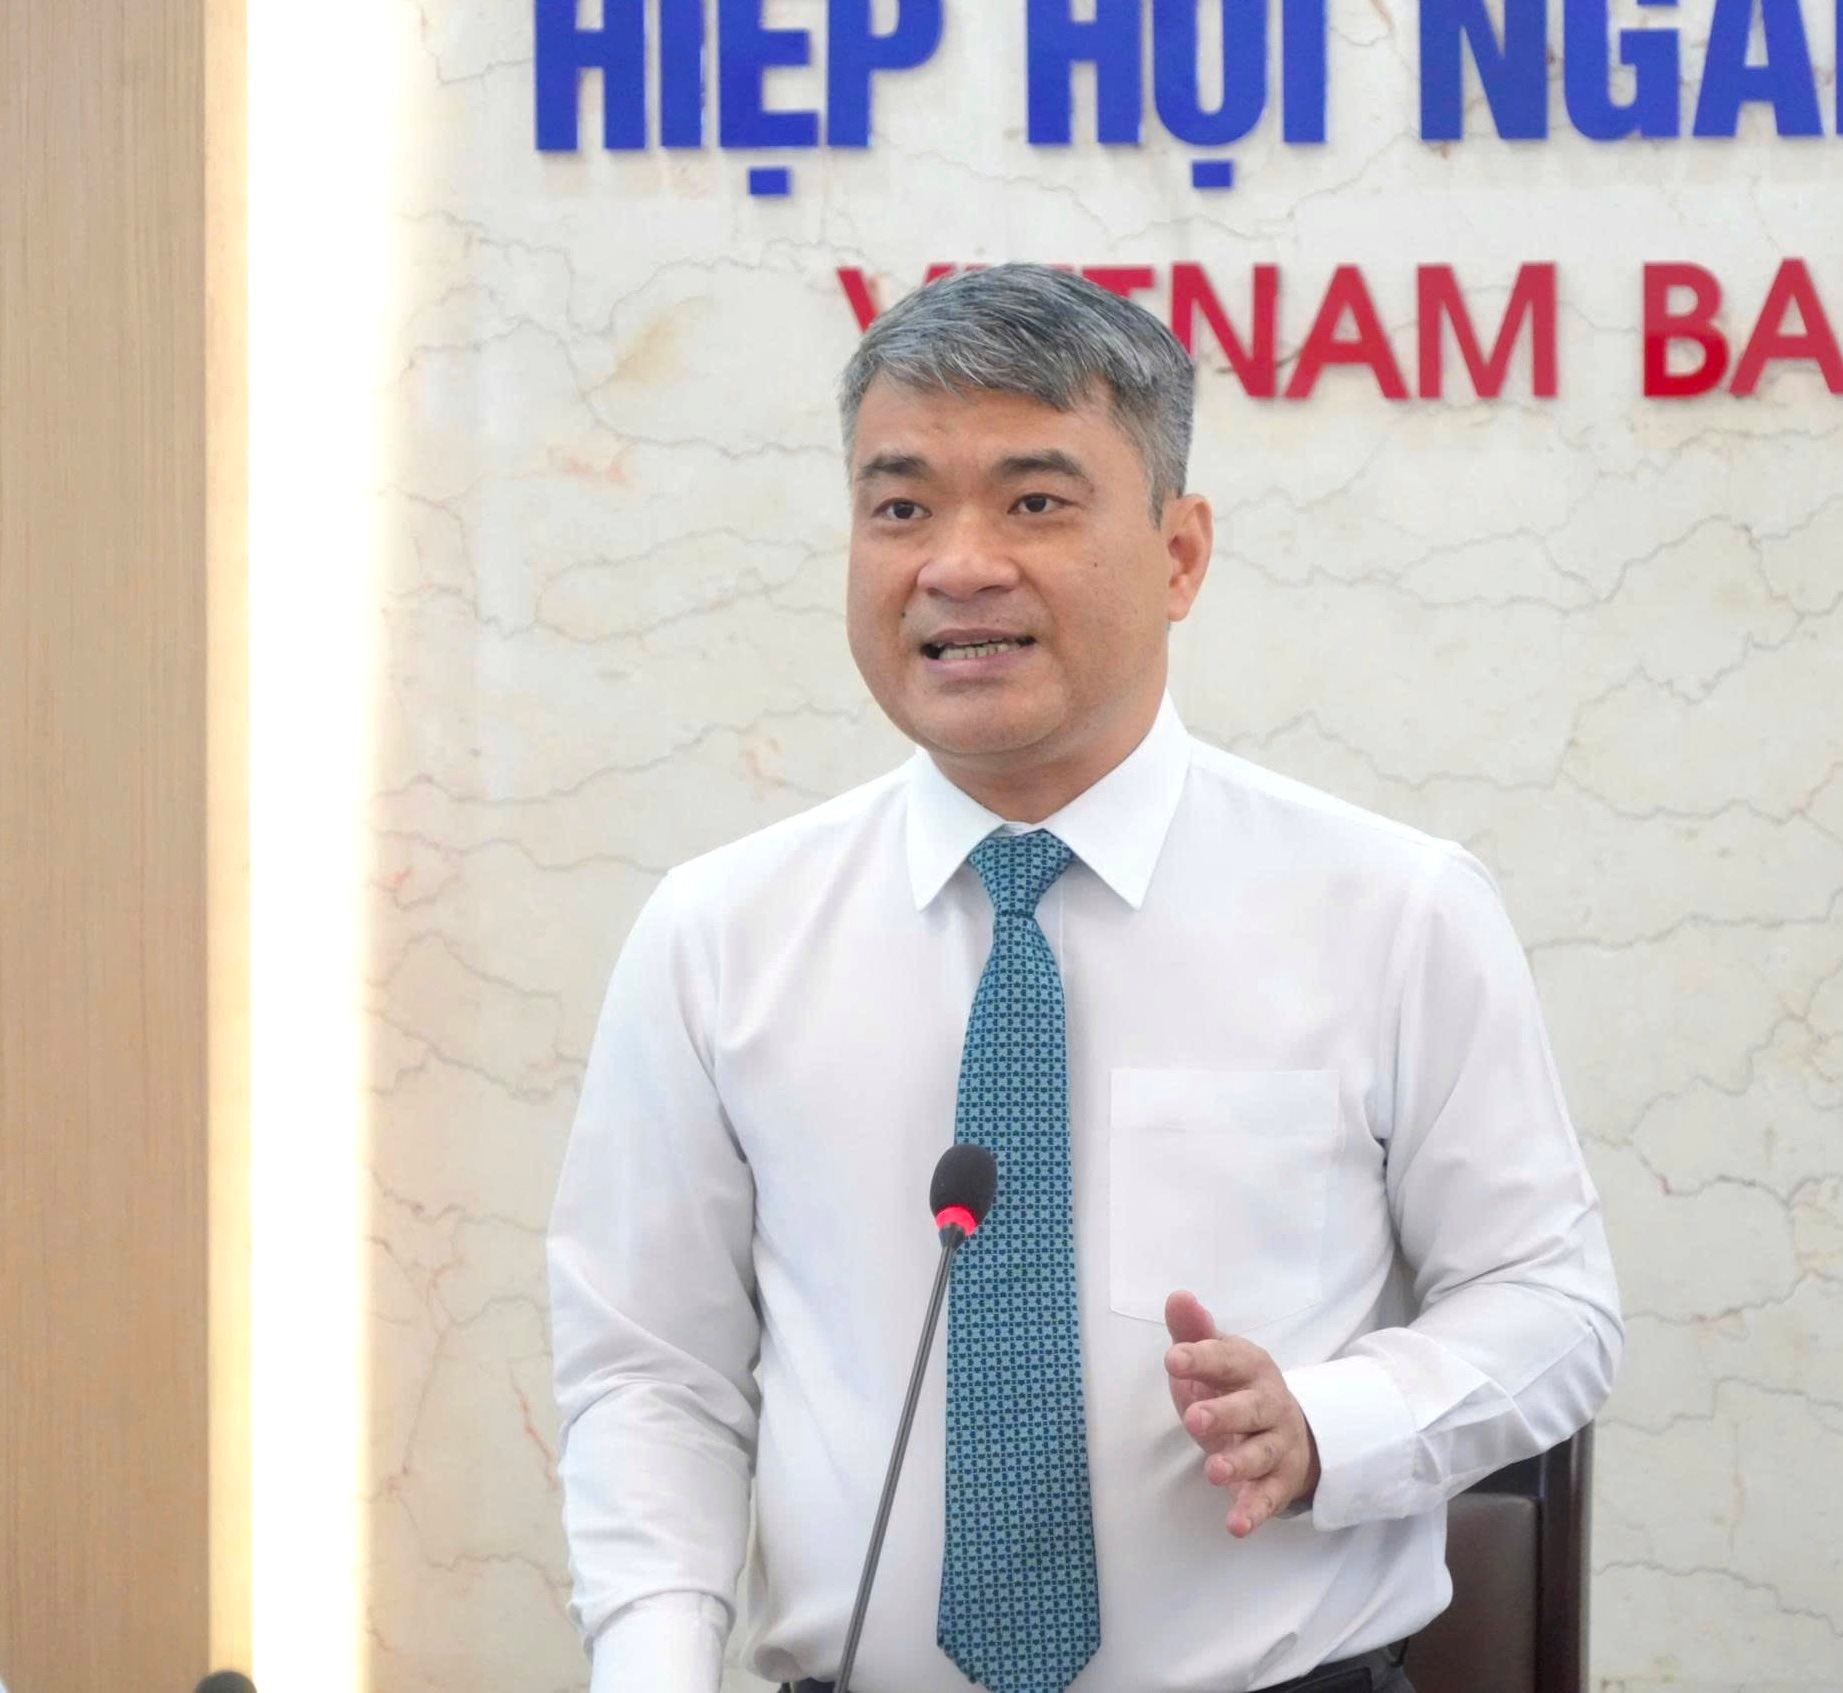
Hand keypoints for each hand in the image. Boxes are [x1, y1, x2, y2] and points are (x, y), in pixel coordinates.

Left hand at [1164, 1289, 1320, 1537]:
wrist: (1291, 1429)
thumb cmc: (1236, 1389)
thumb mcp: (1216, 1359)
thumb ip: (1193, 1332)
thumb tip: (1178, 1297)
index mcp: (1251, 1367)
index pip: (1227, 1359)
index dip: (1201, 1358)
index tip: (1172, 1359)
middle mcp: (1270, 1404)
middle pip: (1251, 1408)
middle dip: (1224, 1413)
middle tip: (1194, 1419)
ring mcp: (1278, 1444)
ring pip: (1263, 1454)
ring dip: (1239, 1462)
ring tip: (1212, 1471)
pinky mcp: (1280, 1482)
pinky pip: (1268, 1498)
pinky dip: (1253, 1511)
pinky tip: (1235, 1525)